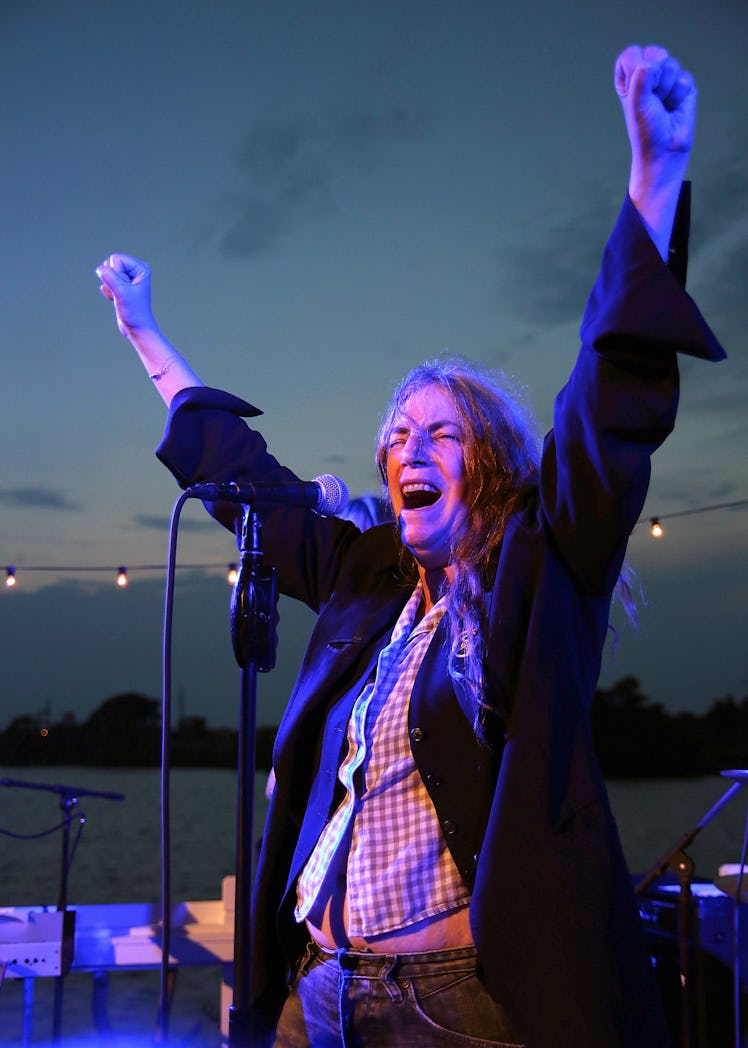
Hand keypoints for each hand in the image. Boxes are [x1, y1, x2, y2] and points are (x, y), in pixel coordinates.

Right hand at [96, 253, 155, 336]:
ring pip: (106, 271)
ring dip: (109, 285)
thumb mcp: (122, 293)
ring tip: (120, 296)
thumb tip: (100, 268)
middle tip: (122, 292)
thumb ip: (110, 278)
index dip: (116, 273)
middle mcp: (135, 270)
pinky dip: (109, 291)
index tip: (125, 288)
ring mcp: (127, 277)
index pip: (116, 259)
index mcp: (140, 268)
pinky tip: (117, 300)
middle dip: (111, 278)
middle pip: (110, 263)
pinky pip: (106, 281)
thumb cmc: (134, 311)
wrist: (136, 328)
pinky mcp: (121, 285)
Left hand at [615, 46, 696, 258]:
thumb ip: (641, 77)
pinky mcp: (684, 87)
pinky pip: (685, 78)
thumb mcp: (636, 103)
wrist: (665, 150)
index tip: (632, 88)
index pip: (631, 54)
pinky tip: (675, 107)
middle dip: (654, 76)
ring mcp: (667, 80)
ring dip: (666, 88)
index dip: (634, 67)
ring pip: (671, 64)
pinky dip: (679, 94)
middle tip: (651, 99)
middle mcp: (648, 76)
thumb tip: (654, 61)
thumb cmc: (645, 130)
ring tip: (663, 105)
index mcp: (630, 79)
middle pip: (654, 53)